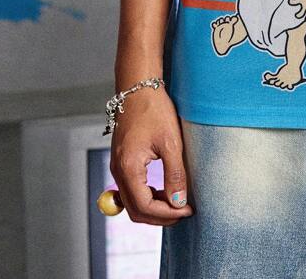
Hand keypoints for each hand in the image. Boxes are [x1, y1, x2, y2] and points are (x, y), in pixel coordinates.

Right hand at [110, 87, 193, 225]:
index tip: (187, 210)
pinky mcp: (122, 162)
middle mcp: (118, 171)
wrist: (138, 88)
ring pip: (132, 203)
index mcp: (128, 167)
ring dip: (154, 208)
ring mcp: (117, 167)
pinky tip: (165, 190)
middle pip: (136, 210)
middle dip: (160, 216)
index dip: (167, 213)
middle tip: (184, 212)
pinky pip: (131, 190)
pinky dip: (147, 197)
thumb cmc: (154, 110)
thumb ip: (175, 174)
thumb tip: (179, 202)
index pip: (145, 206)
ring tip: (177, 202)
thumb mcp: (171, 142)